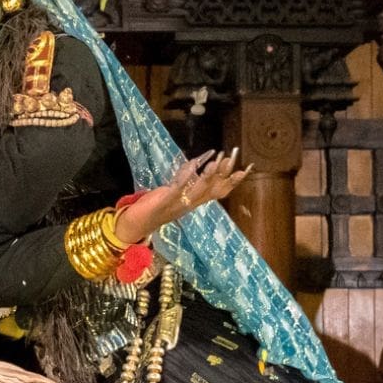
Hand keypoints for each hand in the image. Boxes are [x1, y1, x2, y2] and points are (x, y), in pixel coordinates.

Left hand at [115, 149, 250, 242]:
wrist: (135, 226)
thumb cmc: (154, 207)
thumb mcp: (174, 193)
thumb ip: (186, 182)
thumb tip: (197, 165)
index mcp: (194, 201)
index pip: (219, 191)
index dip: (234, 180)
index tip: (248, 167)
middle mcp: (190, 204)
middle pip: (213, 189)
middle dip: (224, 172)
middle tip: (233, 155)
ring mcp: (178, 204)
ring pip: (199, 190)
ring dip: (209, 175)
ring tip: (217, 160)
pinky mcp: (164, 202)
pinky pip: (177, 190)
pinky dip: (185, 177)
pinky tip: (192, 166)